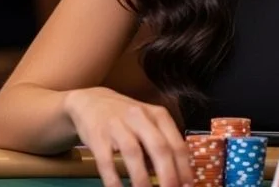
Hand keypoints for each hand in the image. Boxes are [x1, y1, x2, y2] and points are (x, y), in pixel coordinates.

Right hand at [65, 87, 191, 186]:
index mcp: (158, 115)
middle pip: (159, 148)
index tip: (187, 186)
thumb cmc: (125, 116)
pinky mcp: (98, 136)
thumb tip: (175, 176)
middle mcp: (140, 117)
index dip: (184, 168)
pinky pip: (107, 161)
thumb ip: (161, 143)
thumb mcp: (148, 122)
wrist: (90, 100)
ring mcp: (118, 125)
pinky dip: (114, 180)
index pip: (176, 144)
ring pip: (134, 153)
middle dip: (168, 175)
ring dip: (142, 180)